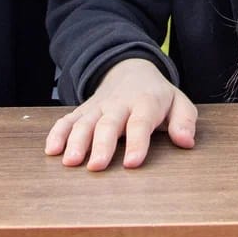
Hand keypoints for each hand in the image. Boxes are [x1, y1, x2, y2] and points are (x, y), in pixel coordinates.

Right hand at [45, 59, 197, 170]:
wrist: (130, 70)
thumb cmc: (157, 96)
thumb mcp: (179, 103)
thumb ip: (184, 121)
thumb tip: (186, 141)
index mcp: (145, 102)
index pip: (140, 123)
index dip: (137, 143)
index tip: (132, 163)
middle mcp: (118, 105)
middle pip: (108, 124)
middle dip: (101, 145)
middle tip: (96, 166)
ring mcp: (98, 107)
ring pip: (84, 123)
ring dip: (75, 141)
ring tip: (70, 162)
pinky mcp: (83, 111)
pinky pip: (67, 120)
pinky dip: (57, 133)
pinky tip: (51, 151)